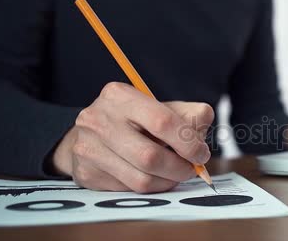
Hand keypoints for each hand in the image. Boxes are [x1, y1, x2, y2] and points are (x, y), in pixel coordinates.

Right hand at [50, 82, 213, 192]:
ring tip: (175, 174)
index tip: (201, 153)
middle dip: (179, 168)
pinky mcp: (86, 173)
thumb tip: (201, 133)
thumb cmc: (136, 119)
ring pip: (140, 179)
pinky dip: (150, 187)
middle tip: (191, 169)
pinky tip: (154, 177)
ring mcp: (88, 148)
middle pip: (150, 156)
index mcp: (120, 96)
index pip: (162, 121)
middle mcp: (98, 120)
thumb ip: (189, 114)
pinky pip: (128, 190)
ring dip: (167, 181)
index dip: (188, 142)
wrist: (92, 132)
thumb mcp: (162, 107)